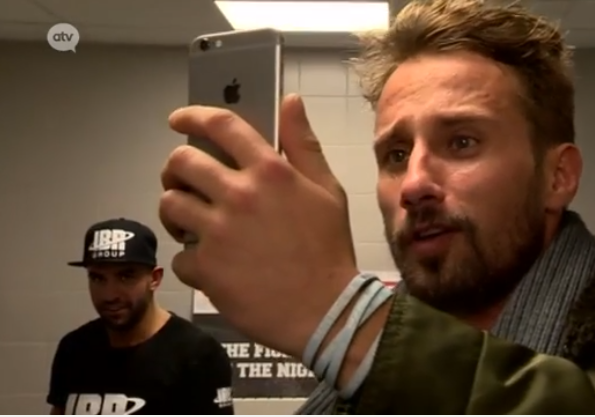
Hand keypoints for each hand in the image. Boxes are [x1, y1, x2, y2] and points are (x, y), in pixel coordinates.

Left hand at [159, 94, 358, 357]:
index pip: (221, 126)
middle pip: (182, 162)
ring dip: (176, 210)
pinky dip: (190, 260)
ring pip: (170, 205)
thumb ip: (304, 144)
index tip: (178, 120)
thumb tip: (290, 100)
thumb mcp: (328, 190)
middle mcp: (239, 195)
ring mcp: (218, 232)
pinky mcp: (206, 268)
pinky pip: (179, 256)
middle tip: (184, 180)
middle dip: (176, 168)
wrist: (326, 310)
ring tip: (190, 222)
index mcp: (270, 171)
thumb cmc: (328, 248)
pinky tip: (211, 266)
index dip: (193, 116)